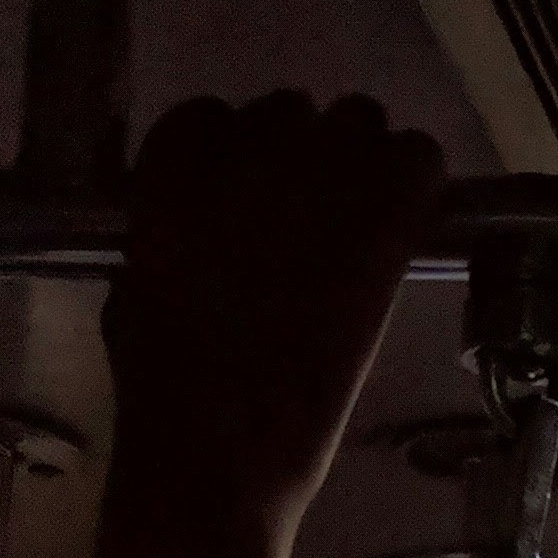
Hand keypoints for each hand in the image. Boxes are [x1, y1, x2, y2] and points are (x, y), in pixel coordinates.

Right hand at [104, 95, 443, 550]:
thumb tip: (205, 226)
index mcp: (168, 171)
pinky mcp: (381, 220)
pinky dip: (416, 182)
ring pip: (359, 122)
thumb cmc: (166, 388)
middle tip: (311, 219)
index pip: (210, 118)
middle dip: (304, 159)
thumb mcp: (139, 290)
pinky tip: (404, 226)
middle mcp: (244, 153)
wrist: (221, 443)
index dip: (236, 158)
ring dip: (360, 162)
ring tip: (360, 222)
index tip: (248, 200)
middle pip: (290, 114)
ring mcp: (317, 180)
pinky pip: (418, 157)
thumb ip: (172, 235)